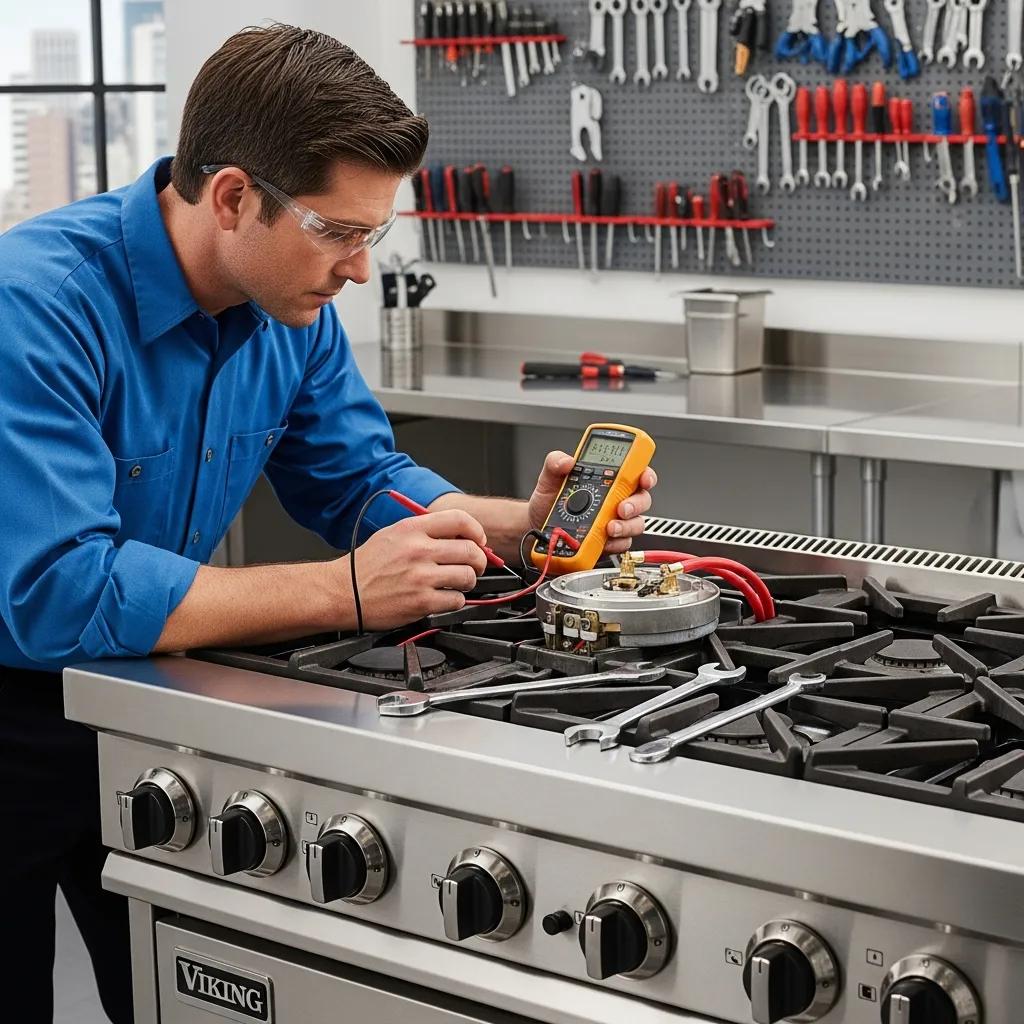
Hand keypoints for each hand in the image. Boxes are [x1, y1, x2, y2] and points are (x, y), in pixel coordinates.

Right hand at [331, 510, 487, 629]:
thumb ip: (425, 532)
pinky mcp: (421, 603)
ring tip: (457, 583)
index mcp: (411, 529)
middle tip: (475, 566)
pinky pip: (456, 600)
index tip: (480, 541)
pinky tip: (443, 597)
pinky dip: (455, 600)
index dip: (477, 531)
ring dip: (468, 581)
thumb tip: (460, 537)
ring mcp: (420, 578)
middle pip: (470, 550)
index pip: (459, 520)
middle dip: (479, 560)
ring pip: (468, 576)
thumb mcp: (393, 535)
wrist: (343, 592)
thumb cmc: (367, 566)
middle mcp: (418, 551)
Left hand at [527, 450, 657, 555]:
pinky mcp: (609, 541)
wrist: (537, 528)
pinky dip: (615, 543)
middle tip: (621, 508)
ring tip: (609, 527)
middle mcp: (616, 499)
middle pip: (641, 499)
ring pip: (635, 523)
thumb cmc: (549, 502)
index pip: (636, 472)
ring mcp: (615, 520)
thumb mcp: (549, 479)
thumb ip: (555, 463)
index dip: (646, 474)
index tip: (643, 478)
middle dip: (636, 504)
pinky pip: (622, 543)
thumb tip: (566, 461)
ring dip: (626, 526)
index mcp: (608, 479)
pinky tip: (604, 540)